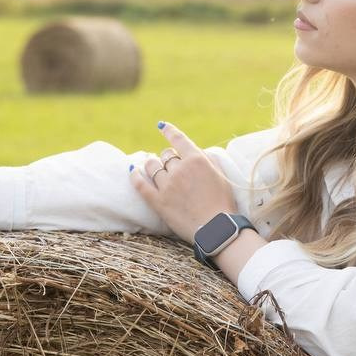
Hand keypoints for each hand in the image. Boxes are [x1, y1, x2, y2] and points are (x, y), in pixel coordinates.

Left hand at [130, 121, 237, 243]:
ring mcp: (167, 185)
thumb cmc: (223, 203)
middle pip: (165, 155)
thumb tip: (196, 151)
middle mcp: (180, 169)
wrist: (217, 229)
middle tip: (168, 162)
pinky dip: (135, 175)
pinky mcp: (158, 201)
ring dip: (151, 164)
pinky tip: (132, 170)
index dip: (168, 131)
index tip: (161, 126)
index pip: (178, 139)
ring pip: (152, 166)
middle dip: (166, 157)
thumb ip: (208, 160)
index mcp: (196, 160)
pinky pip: (141, 184)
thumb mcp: (222, 175)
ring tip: (151, 165)